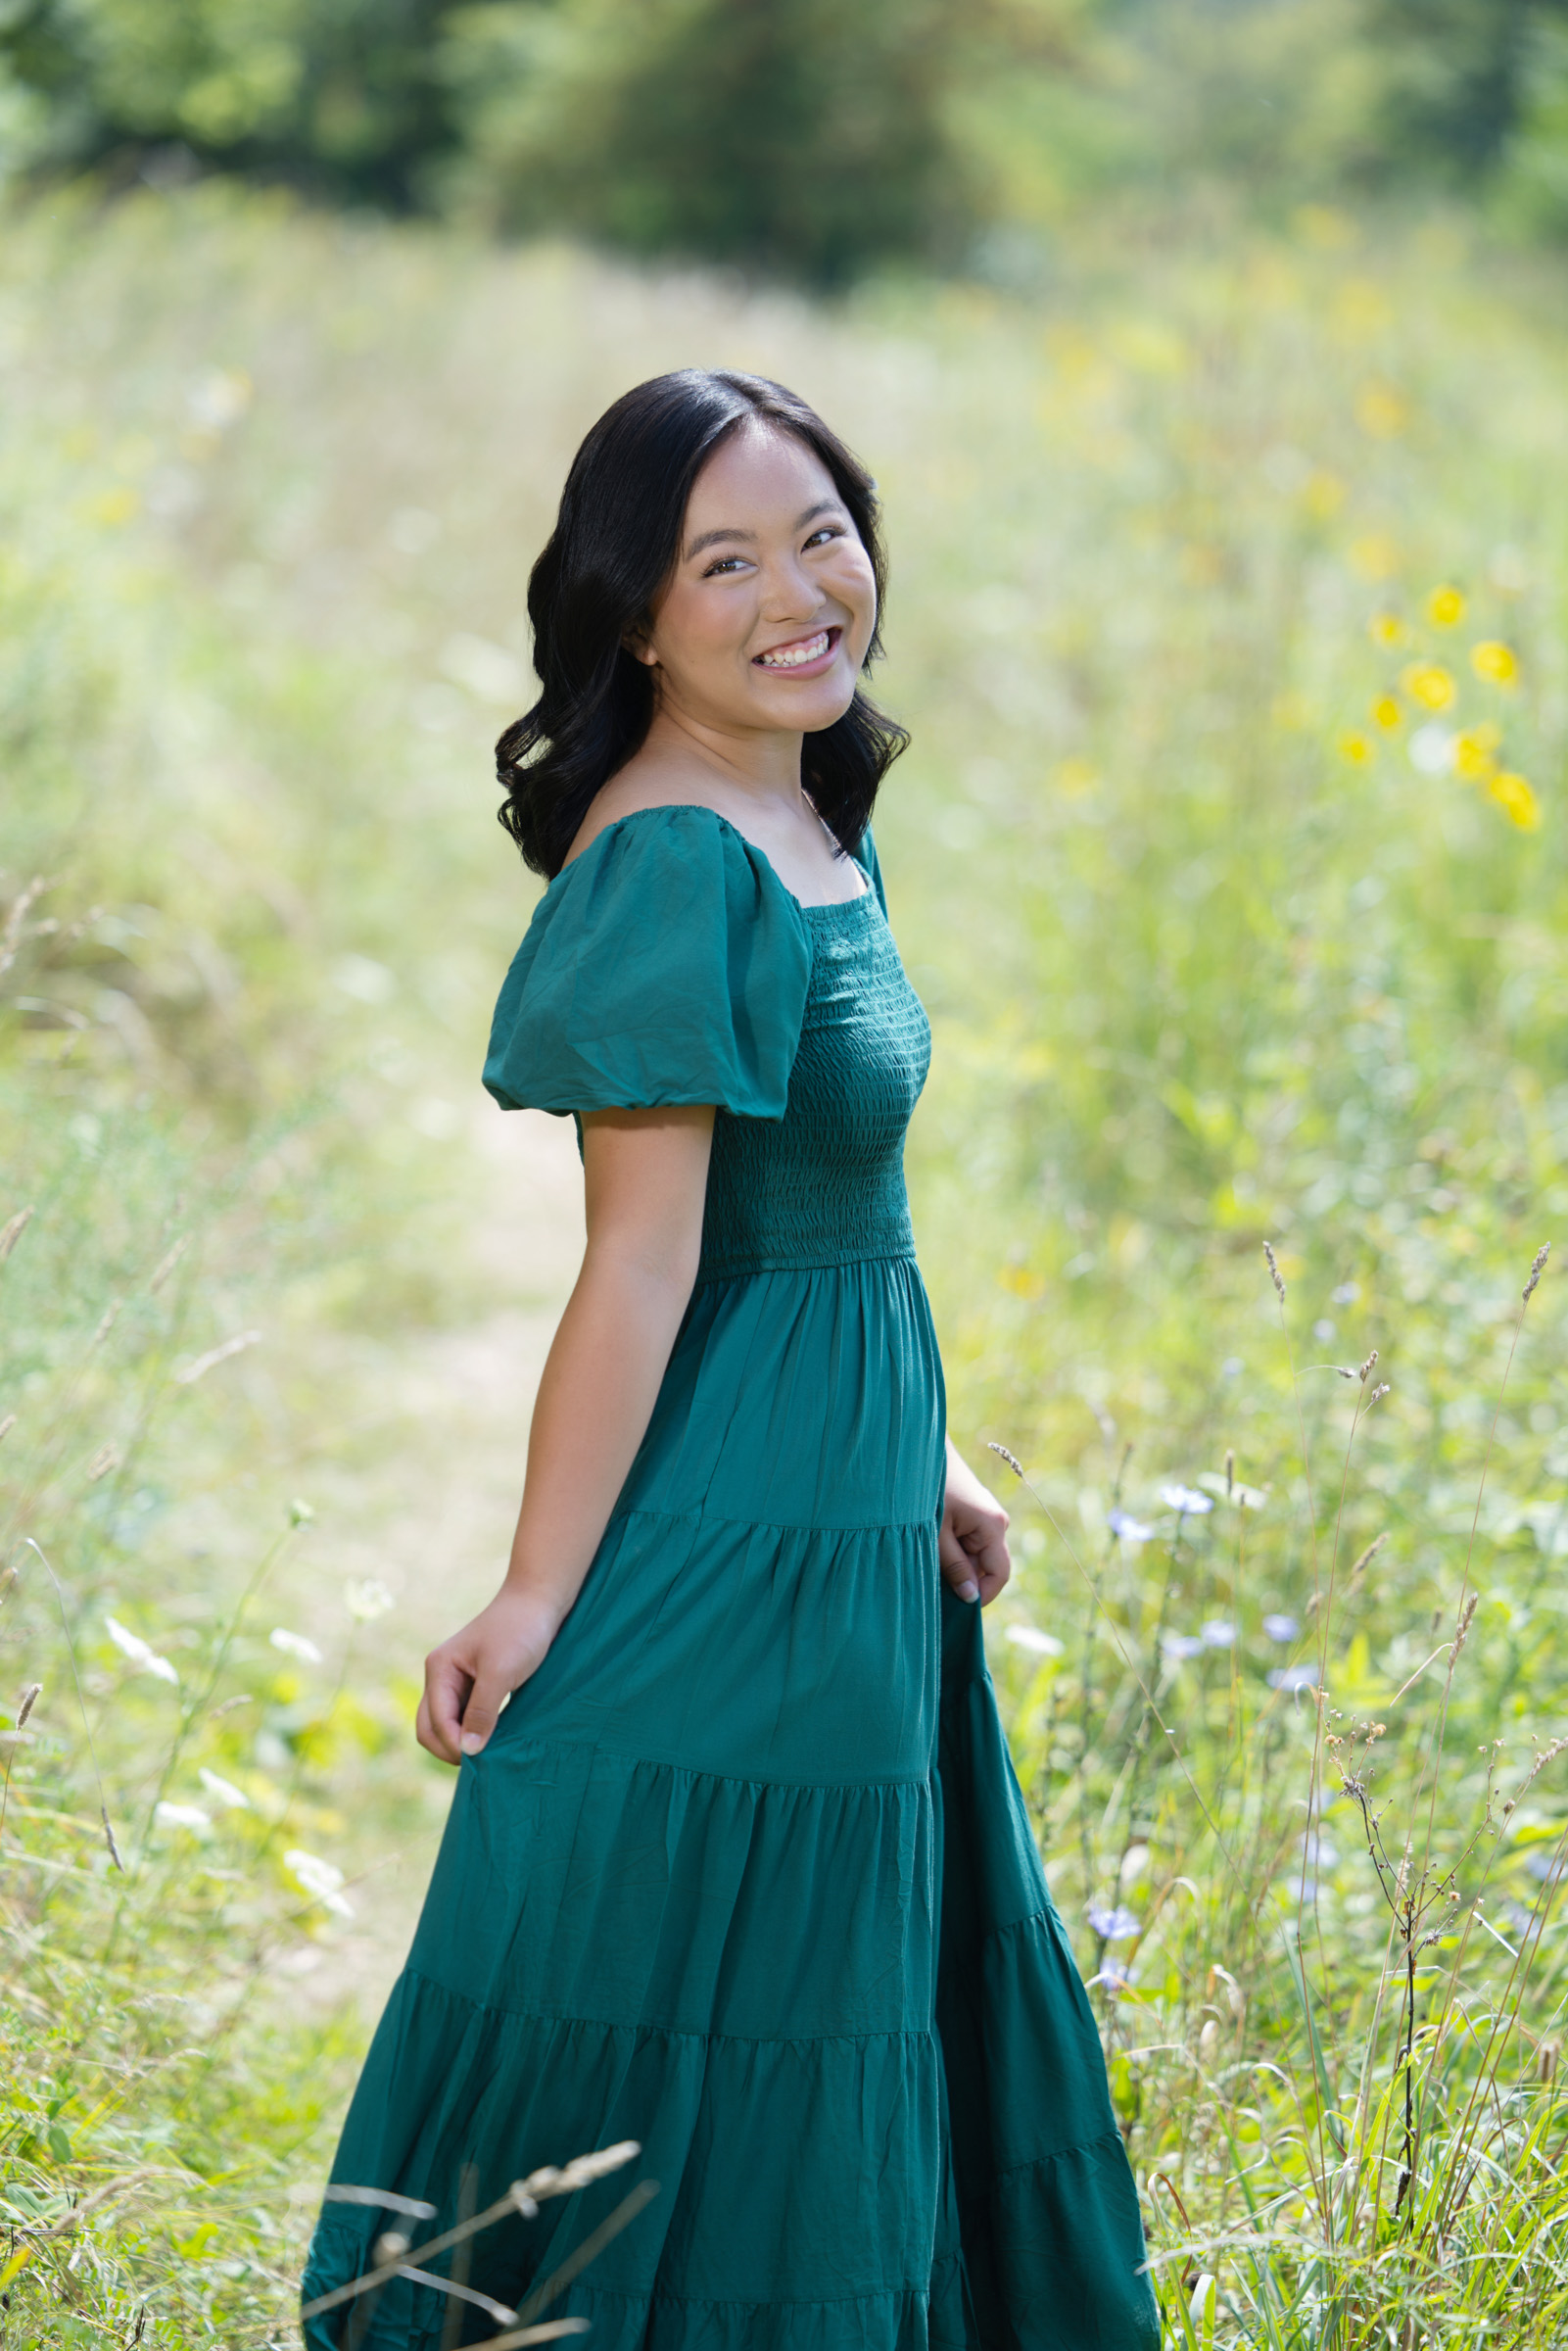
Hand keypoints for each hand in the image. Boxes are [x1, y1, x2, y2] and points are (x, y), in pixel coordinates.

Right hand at [416, 1587, 561, 1763]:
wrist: (539, 1601)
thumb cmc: (520, 1630)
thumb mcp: (501, 1671)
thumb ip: (481, 1711)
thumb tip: (468, 1750)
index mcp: (439, 1670)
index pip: (435, 1723)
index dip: (455, 1745)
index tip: (484, 1757)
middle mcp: (441, 1677)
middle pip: (430, 1728)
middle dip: (451, 1748)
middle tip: (483, 1763)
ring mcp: (456, 1681)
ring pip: (446, 1725)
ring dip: (462, 1742)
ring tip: (491, 1754)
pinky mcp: (475, 1685)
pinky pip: (464, 1717)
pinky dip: (474, 1732)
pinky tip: (496, 1739)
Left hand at [939, 1441, 1010, 1605]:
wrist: (921, 1450)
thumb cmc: (929, 1489)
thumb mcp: (936, 1534)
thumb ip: (954, 1567)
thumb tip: (971, 1597)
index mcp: (993, 1527)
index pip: (999, 1575)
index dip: (982, 1595)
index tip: (957, 1606)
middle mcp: (997, 1522)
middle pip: (988, 1566)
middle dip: (965, 1579)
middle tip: (935, 1583)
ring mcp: (987, 1516)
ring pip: (977, 1555)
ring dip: (957, 1564)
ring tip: (930, 1560)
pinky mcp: (976, 1513)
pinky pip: (970, 1542)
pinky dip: (954, 1550)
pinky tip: (933, 1547)